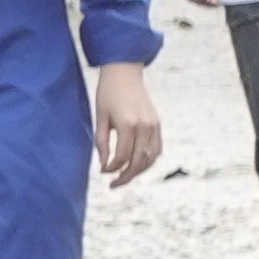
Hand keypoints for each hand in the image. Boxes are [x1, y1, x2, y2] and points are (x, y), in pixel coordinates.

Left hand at [91, 60, 163, 186]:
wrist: (124, 73)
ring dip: (138, 171)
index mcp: (128, 124)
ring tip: (124, 177)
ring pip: (150, 158)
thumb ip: (102, 143)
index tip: (102, 172)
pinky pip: (157, 149)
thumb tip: (104, 166)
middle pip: (139, 161)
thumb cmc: (108, 94)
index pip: (123, 157)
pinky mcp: (158, 124)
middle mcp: (145, 126)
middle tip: (113, 185)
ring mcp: (154, 126)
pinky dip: (148, 161)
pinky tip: (137, 166)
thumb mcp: (100, 117)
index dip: (112, 168)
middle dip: (126, 176)